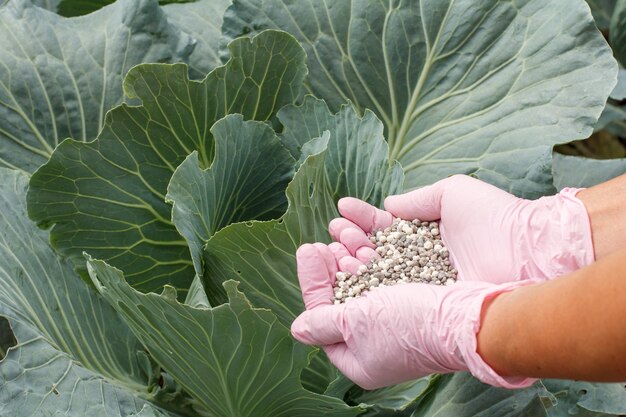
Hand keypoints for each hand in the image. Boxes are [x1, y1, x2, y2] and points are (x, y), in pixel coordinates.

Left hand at [292, 243, 537, 389]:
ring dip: (350, 259)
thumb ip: (324, 323)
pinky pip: (384, 280)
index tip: (308, 250)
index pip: (321, 318)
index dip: (312, 283)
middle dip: (331, 268)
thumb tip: (298, 329)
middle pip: (341, 301)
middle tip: (323, 242)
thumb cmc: (409, 325)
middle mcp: (375, 345)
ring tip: (342, 234)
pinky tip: (365, 241)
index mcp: (358, 361)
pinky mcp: (412, 306)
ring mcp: (394, 326)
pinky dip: (373, 261)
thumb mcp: (356, 323)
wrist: (468, 318)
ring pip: (362, 286)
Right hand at [329, 175, 593, 282]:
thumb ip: (416, 200)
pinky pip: (391, 291)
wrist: (527, 252)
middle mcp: (422, 259)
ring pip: (378, 271)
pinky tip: (349, 268)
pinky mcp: (426, 301)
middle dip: (351, 239)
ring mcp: (423, 282)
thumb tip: (386, 205)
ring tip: (337, 245)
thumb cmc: (495, 218)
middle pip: (376, 250)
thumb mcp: (452, 193)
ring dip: (353, 257)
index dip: (362, 219)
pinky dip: (367, 282)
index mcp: (427, 233)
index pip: (385, 226)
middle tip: (335, 232)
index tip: (342, 209)